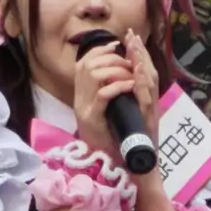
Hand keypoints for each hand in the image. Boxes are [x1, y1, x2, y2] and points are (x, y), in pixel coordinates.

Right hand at [73, 39, 134, 159]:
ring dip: (115, 70)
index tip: (117, 45)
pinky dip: (118, 86)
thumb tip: (116, 68)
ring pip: (94, 75)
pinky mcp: (93, 120)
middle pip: (88, 64)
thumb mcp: (108, 110)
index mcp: (82, 96)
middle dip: (111, 58)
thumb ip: (107, 91)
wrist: (112, 165)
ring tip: (131, 74)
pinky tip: (130, 85)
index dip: (100, 50)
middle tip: (129, 62)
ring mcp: (84, 110)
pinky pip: (103, 95)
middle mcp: (79, 100)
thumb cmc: (114, 138)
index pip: (84, 62)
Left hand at [123, 29, 160, 142]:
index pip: (141, 72)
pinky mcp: (150, 120)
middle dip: (140, 51)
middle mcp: (151, 102)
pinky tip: (138, 71)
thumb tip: (115, 86)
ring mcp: (152, 110)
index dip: (137, 54)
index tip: (129, 37)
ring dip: (143, 62)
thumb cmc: (132, 144)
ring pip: (150, 81)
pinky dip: (143, 83)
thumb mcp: (126, 118)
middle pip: (148, 71)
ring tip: (135, 46)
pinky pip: (147, 98)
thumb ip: (125, 101)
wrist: (143, 166)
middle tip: (131, 34)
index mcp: (144, 100)